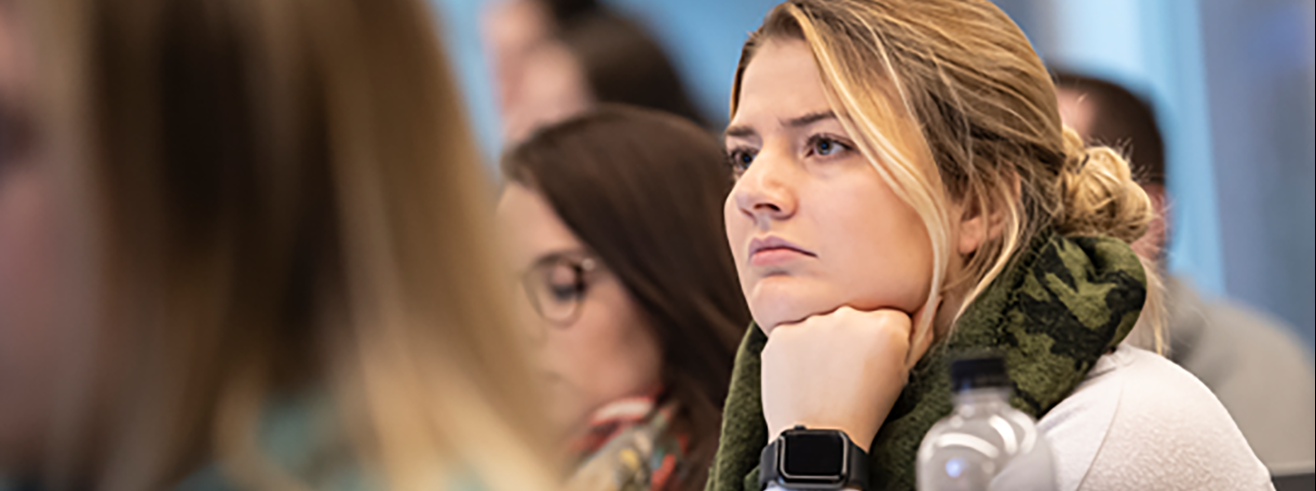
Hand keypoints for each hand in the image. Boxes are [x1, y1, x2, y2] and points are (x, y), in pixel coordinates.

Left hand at [760, 306, 933, 451]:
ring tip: (824, 377)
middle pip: (855, 316)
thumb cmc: (862, 413)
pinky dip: (796, 351)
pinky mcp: (783, 333)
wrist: (818, 437)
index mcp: (886, 324)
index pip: (891, 317)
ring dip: (823, 342)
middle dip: (854, 336)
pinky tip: (803, 375)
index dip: (885, 339)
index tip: (877, 357)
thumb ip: (910, 342)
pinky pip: (793, 335)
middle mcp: (848, 315)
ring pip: (821, 324)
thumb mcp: (901, 377)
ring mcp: (812, 322)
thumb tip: (921, 315)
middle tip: (848, 370)